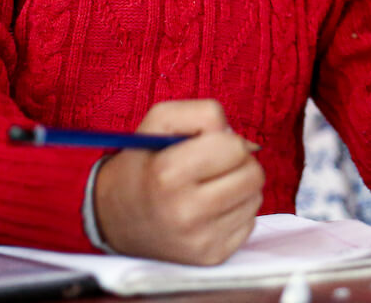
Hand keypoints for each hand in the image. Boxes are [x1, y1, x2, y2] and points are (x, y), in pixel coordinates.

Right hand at [93, 100, 263, 264]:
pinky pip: (249, 223)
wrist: (115, 218)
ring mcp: (199, 239)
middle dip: (239, 163)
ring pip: (255, 198)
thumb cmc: (144, 162)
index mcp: (169, 173)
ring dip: (239, 187)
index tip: (206, 147)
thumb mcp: (160, 121)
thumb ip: (203, 113)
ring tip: (210, 187)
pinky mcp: (210, 257)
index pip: (235, 148)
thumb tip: (245, 142)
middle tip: (214, 166)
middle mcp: (185, 211)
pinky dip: (235, 212)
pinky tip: (211, 210)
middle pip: (253, 175)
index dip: (225, 141)